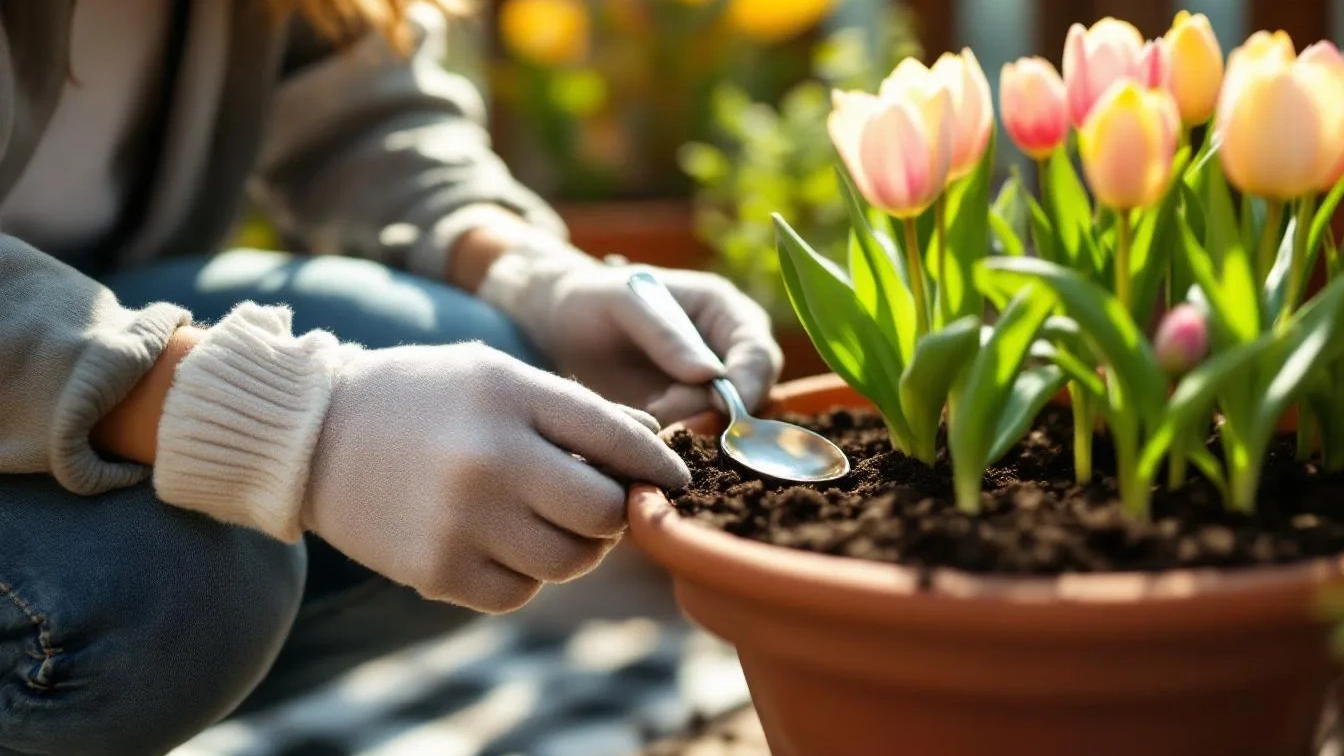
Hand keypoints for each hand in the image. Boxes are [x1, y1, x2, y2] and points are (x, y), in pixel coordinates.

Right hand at [302, 342, 689, 612]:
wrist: (312, 435)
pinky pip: (519, 593)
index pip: (620, 439)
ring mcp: (462, 521)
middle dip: (615, 513)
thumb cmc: (421, 398)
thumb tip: (654, 443)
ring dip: (574, 548)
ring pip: (569, 561)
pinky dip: (522, 574)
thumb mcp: (497, 376)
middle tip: (601, 505)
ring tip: (545, 521)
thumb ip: (576, 408)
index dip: (659, 465)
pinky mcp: (437, 572)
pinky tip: (496, 542)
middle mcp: (491, 459)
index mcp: (511, 396)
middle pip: (604, 513)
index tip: (673, 479)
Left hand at [477, 243, 782, 423]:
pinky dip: (672, 446)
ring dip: (688, 433)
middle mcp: (728, 354)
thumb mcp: (625, 303)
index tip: (720, 407)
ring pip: (721, 428)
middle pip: (749, 400)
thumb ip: (666, 333)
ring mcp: (707, 392)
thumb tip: (712, 375)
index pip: (759, 355)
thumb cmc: (593, 299)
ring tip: (643, 419)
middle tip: (660, 414)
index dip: (748, 385)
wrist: (557, 326)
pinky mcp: (683, 420)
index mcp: (726, 312)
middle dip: (711, 415)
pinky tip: (640, 437)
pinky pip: (693, 442)